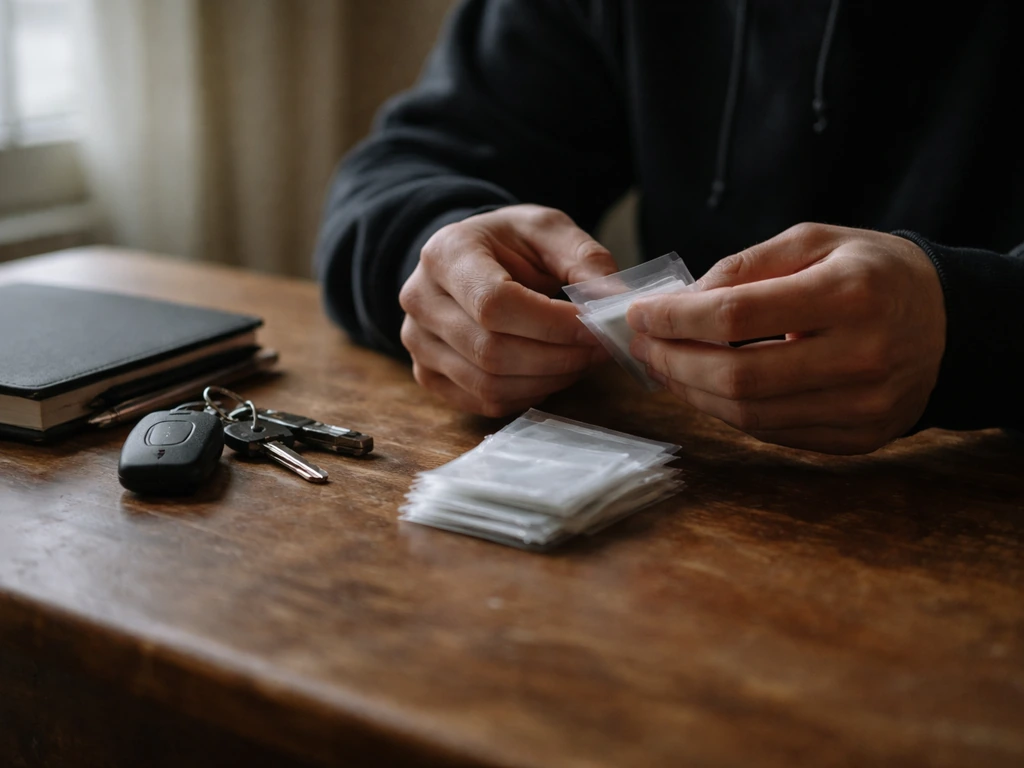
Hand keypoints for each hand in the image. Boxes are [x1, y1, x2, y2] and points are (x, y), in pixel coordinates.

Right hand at [399, 205, 615, 416]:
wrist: (471, 259)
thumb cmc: (511, 244)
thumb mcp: (550, 231)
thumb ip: (585, 262)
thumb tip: (615, 304)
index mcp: (446, 253)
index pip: (494, 304)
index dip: (552, 324)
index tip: (595, 326)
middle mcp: (420, 300)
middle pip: (491, 350)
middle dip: (557, 357)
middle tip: (600, 348)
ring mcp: (418, 343)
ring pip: (488, 383)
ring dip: (547, 380)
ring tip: (580, 360)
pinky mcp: (428, 374)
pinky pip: (483, 401)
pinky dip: (528, 394)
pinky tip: (551, 372)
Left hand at [626, 223, 946, 453]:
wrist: (948, 322)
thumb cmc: (870, 273)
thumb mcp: (814, 242)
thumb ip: (746, 267)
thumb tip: (678, 303)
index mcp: (852, 293)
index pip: (737, 315)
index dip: (675, 319)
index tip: (639, 314)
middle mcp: (863, 355)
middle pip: (737, 376)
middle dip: (673, 362)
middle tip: (642, 346)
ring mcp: (865, 406)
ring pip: (749, 414)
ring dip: (692, 392)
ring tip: (664, 367)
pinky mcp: (860, 438)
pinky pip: (772, 432)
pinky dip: (728, 411)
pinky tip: (705, 388)